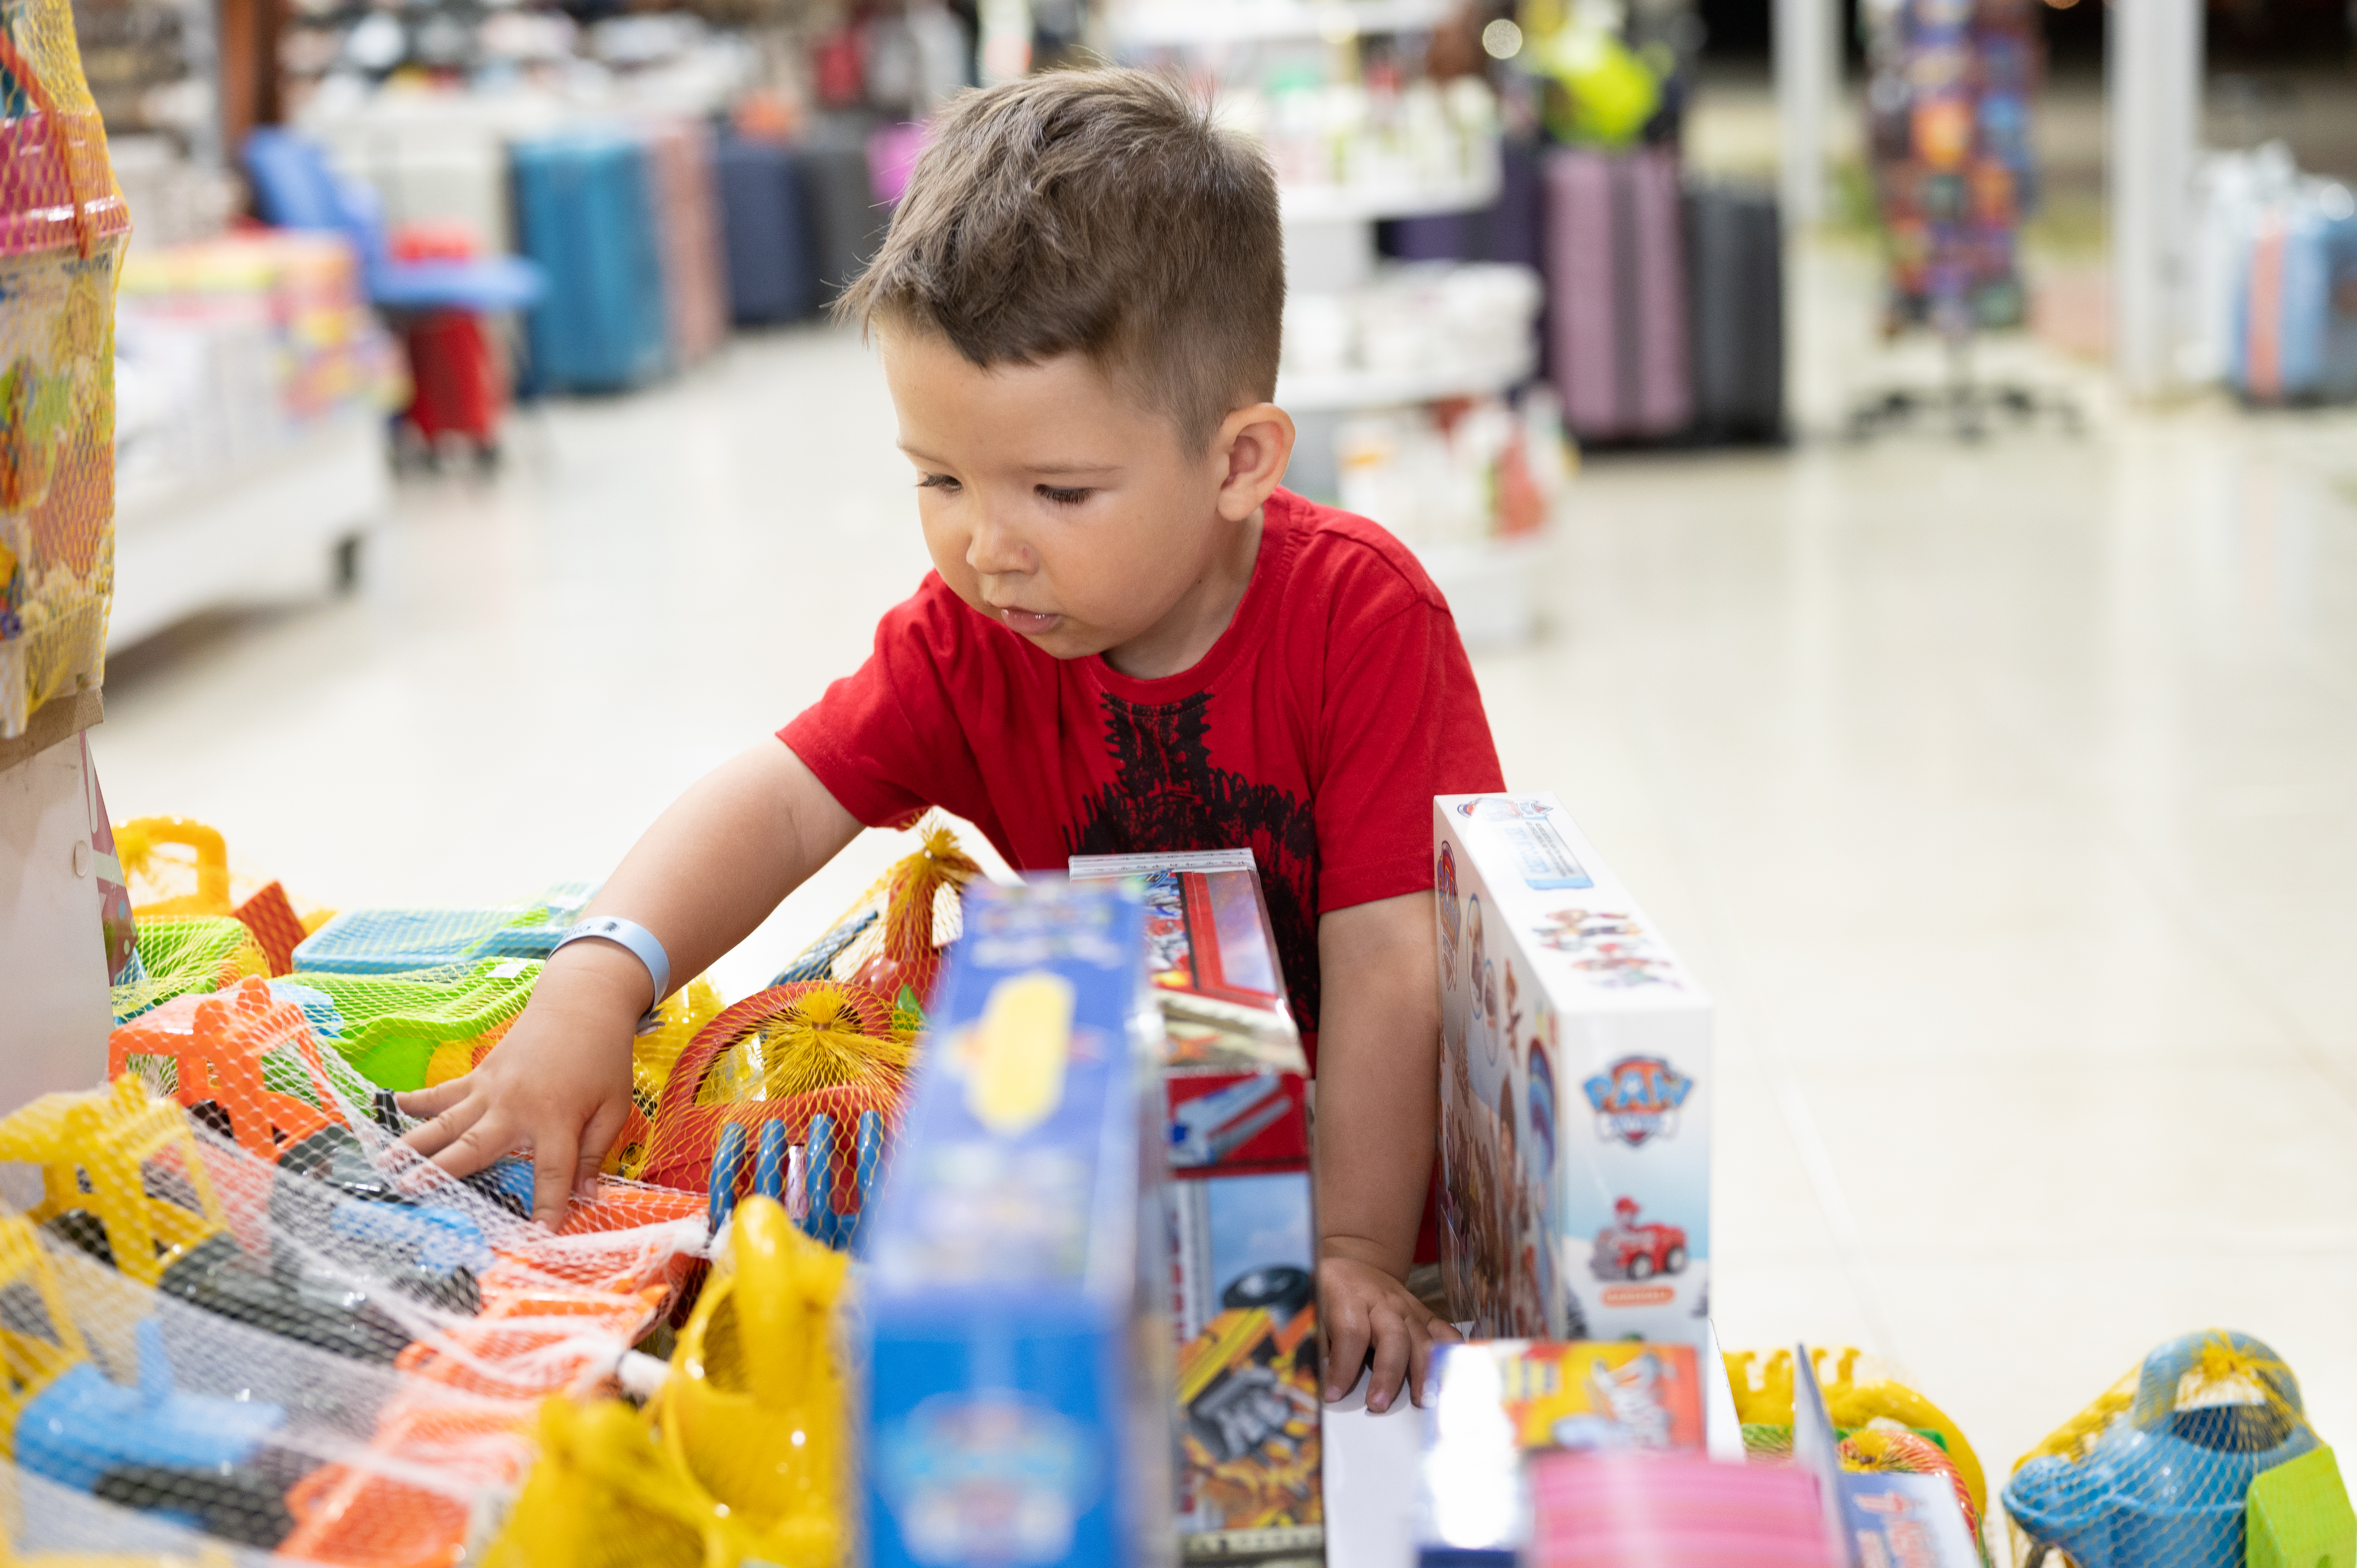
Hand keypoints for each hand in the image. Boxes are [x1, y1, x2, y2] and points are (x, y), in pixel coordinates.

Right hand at [395, 942, 643, 1226]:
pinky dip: (419, 1100)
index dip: (548, 1207)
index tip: (538, 1239)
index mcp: (556, 1119)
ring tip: (384, 1163)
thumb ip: (596, 1154)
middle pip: (475, 1147)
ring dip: (415, 1142)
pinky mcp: (481, 1074)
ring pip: (448, 1121)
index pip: (552, 1174)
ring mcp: (492, 1089)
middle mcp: (515, 1107)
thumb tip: (589, 1198)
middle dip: (442, 1174)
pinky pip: (446, 1091)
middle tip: (407, 1193)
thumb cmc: (602, 1058)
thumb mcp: (613, 1107)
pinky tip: (392, 1106)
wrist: (583, 1004)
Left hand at [1318, 1252, 1460, 1413]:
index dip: (1342, 1366)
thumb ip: (1315, 1339)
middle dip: (1388, 1374)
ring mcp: (1407, 1308)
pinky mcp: (1423, 1314)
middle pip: (1392, 1336)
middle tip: (1379, 1404)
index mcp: (1348, 1297)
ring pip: (1421, 1338)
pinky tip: (1455, 1372)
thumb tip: (1311, 1377)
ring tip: (1422, 1400)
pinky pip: (1443, 1332)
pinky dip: (1452, 1352)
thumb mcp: (1312, 1306)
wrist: (1354, 1264)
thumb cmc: (1329, 1291)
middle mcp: (1382, 1302)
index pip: (1350, 1332)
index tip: (1333, 1394)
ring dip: (1423, 1371)